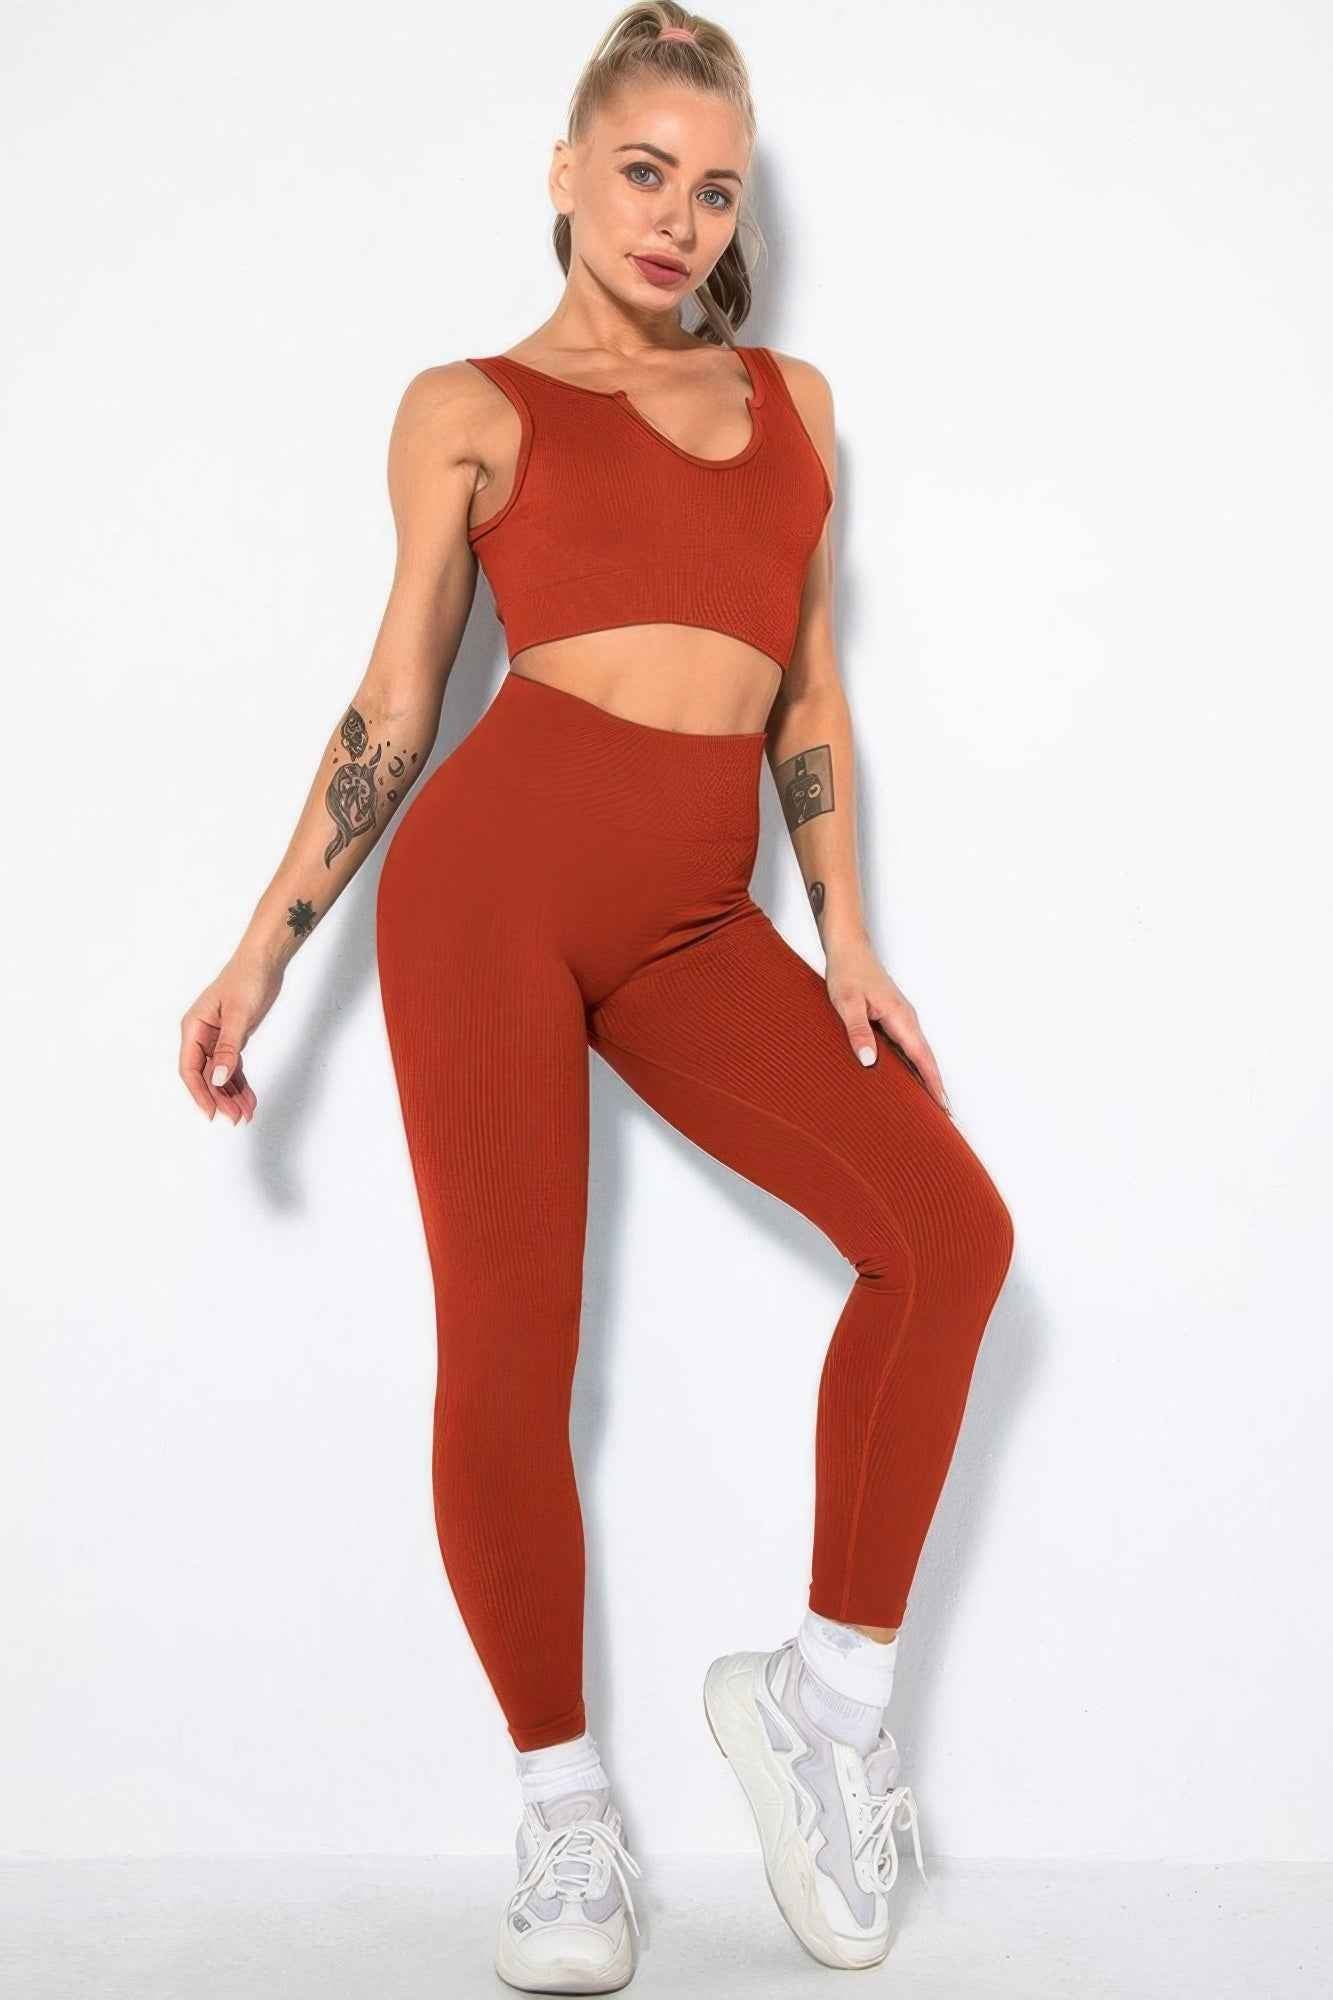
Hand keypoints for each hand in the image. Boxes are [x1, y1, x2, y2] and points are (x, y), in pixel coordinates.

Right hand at [178, 950, 282, 1124]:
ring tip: (245, 1114)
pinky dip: (240, 1083)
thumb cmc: (247, 980)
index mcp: (194, 1028)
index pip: (190, 1068)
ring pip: (220, 1074)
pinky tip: (248, 1100)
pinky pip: (232, 1067)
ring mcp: (216, 1038)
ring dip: (231, 1094)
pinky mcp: (232, 1039)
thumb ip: (228, 1048)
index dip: (199, 1092)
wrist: (264, 962)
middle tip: (235, 1118)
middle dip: (220, 1098)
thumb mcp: (238, 1015)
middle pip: (206, 1075)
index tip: (211, 1112)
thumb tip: (217, 1078)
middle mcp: (201, 1035)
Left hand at [824, 937, 951, 1115]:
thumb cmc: (847, 973)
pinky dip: (911, 1066)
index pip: (922, 1058)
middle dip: (934, 1087)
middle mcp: (907, 1020)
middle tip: (943, 1117)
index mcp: (901, 1018)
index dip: (933, 1084)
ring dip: (924, 1078)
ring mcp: (901, 1020)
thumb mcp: (847, 1003)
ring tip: (929, 1106)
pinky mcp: (892, 1020)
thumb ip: (858, 1031)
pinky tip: (906, 1080)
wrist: (849, 949)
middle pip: (925, 1060)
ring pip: (917, 1055)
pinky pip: (906, 1048)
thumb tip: (868, 1061)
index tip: (944, 1107)